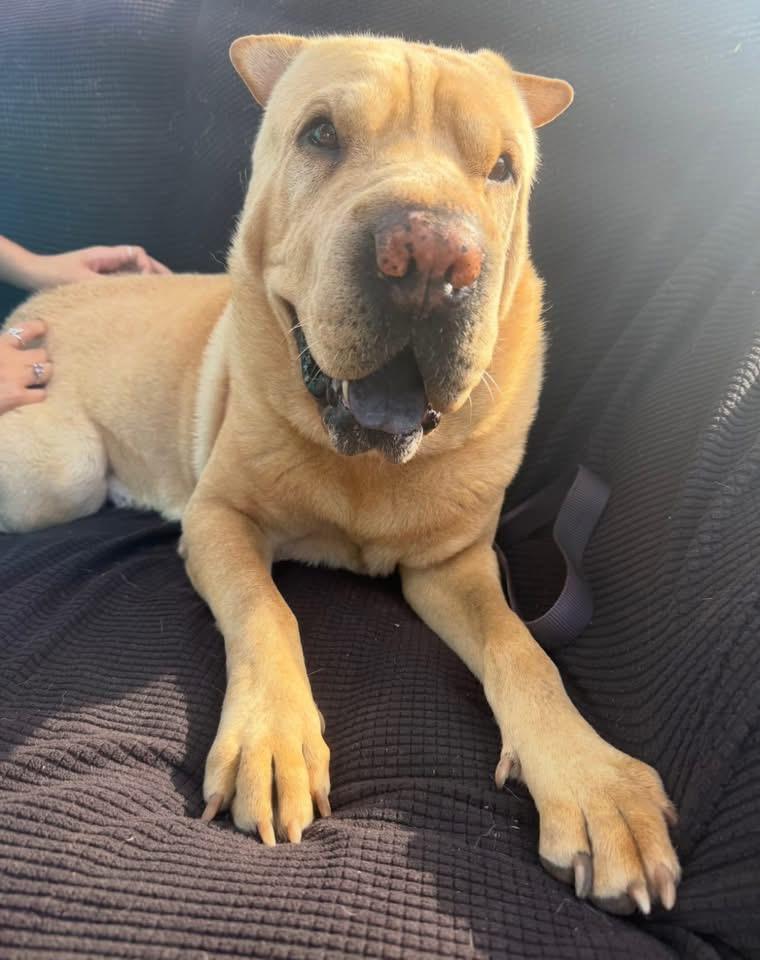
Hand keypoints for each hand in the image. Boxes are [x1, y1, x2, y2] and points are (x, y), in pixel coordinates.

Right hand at [0, 320, 50, 414]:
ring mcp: (15, 377)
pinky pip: (41, 393)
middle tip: (38, 364)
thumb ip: (4, 347)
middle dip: (42, 359)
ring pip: (47, 371)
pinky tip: (33, 395)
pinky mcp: (17, 396)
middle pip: (42, 353)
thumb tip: (13, 345)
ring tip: (40, 379)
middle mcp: (9, 358)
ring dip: (45, 375)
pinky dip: (39, 395)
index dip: (38, 328)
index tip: (43, 328)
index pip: (25, 330)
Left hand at [20, 244, 170, 290]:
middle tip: (175, 287)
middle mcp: (109, 259)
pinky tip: (144, 300)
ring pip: (135, 271)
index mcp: (106, 254)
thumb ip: (106, 283)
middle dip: (158, 272)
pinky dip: (137, 288)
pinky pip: (125, 281)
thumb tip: (130, 289)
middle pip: (141, 261)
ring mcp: (107, 269)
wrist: (34, 274)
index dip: (147, 266)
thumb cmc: (54, 274)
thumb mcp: (80, 280)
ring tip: (165, 295)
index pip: (137, 253)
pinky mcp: (103, 280)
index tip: (147, 282)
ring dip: (150, 280)